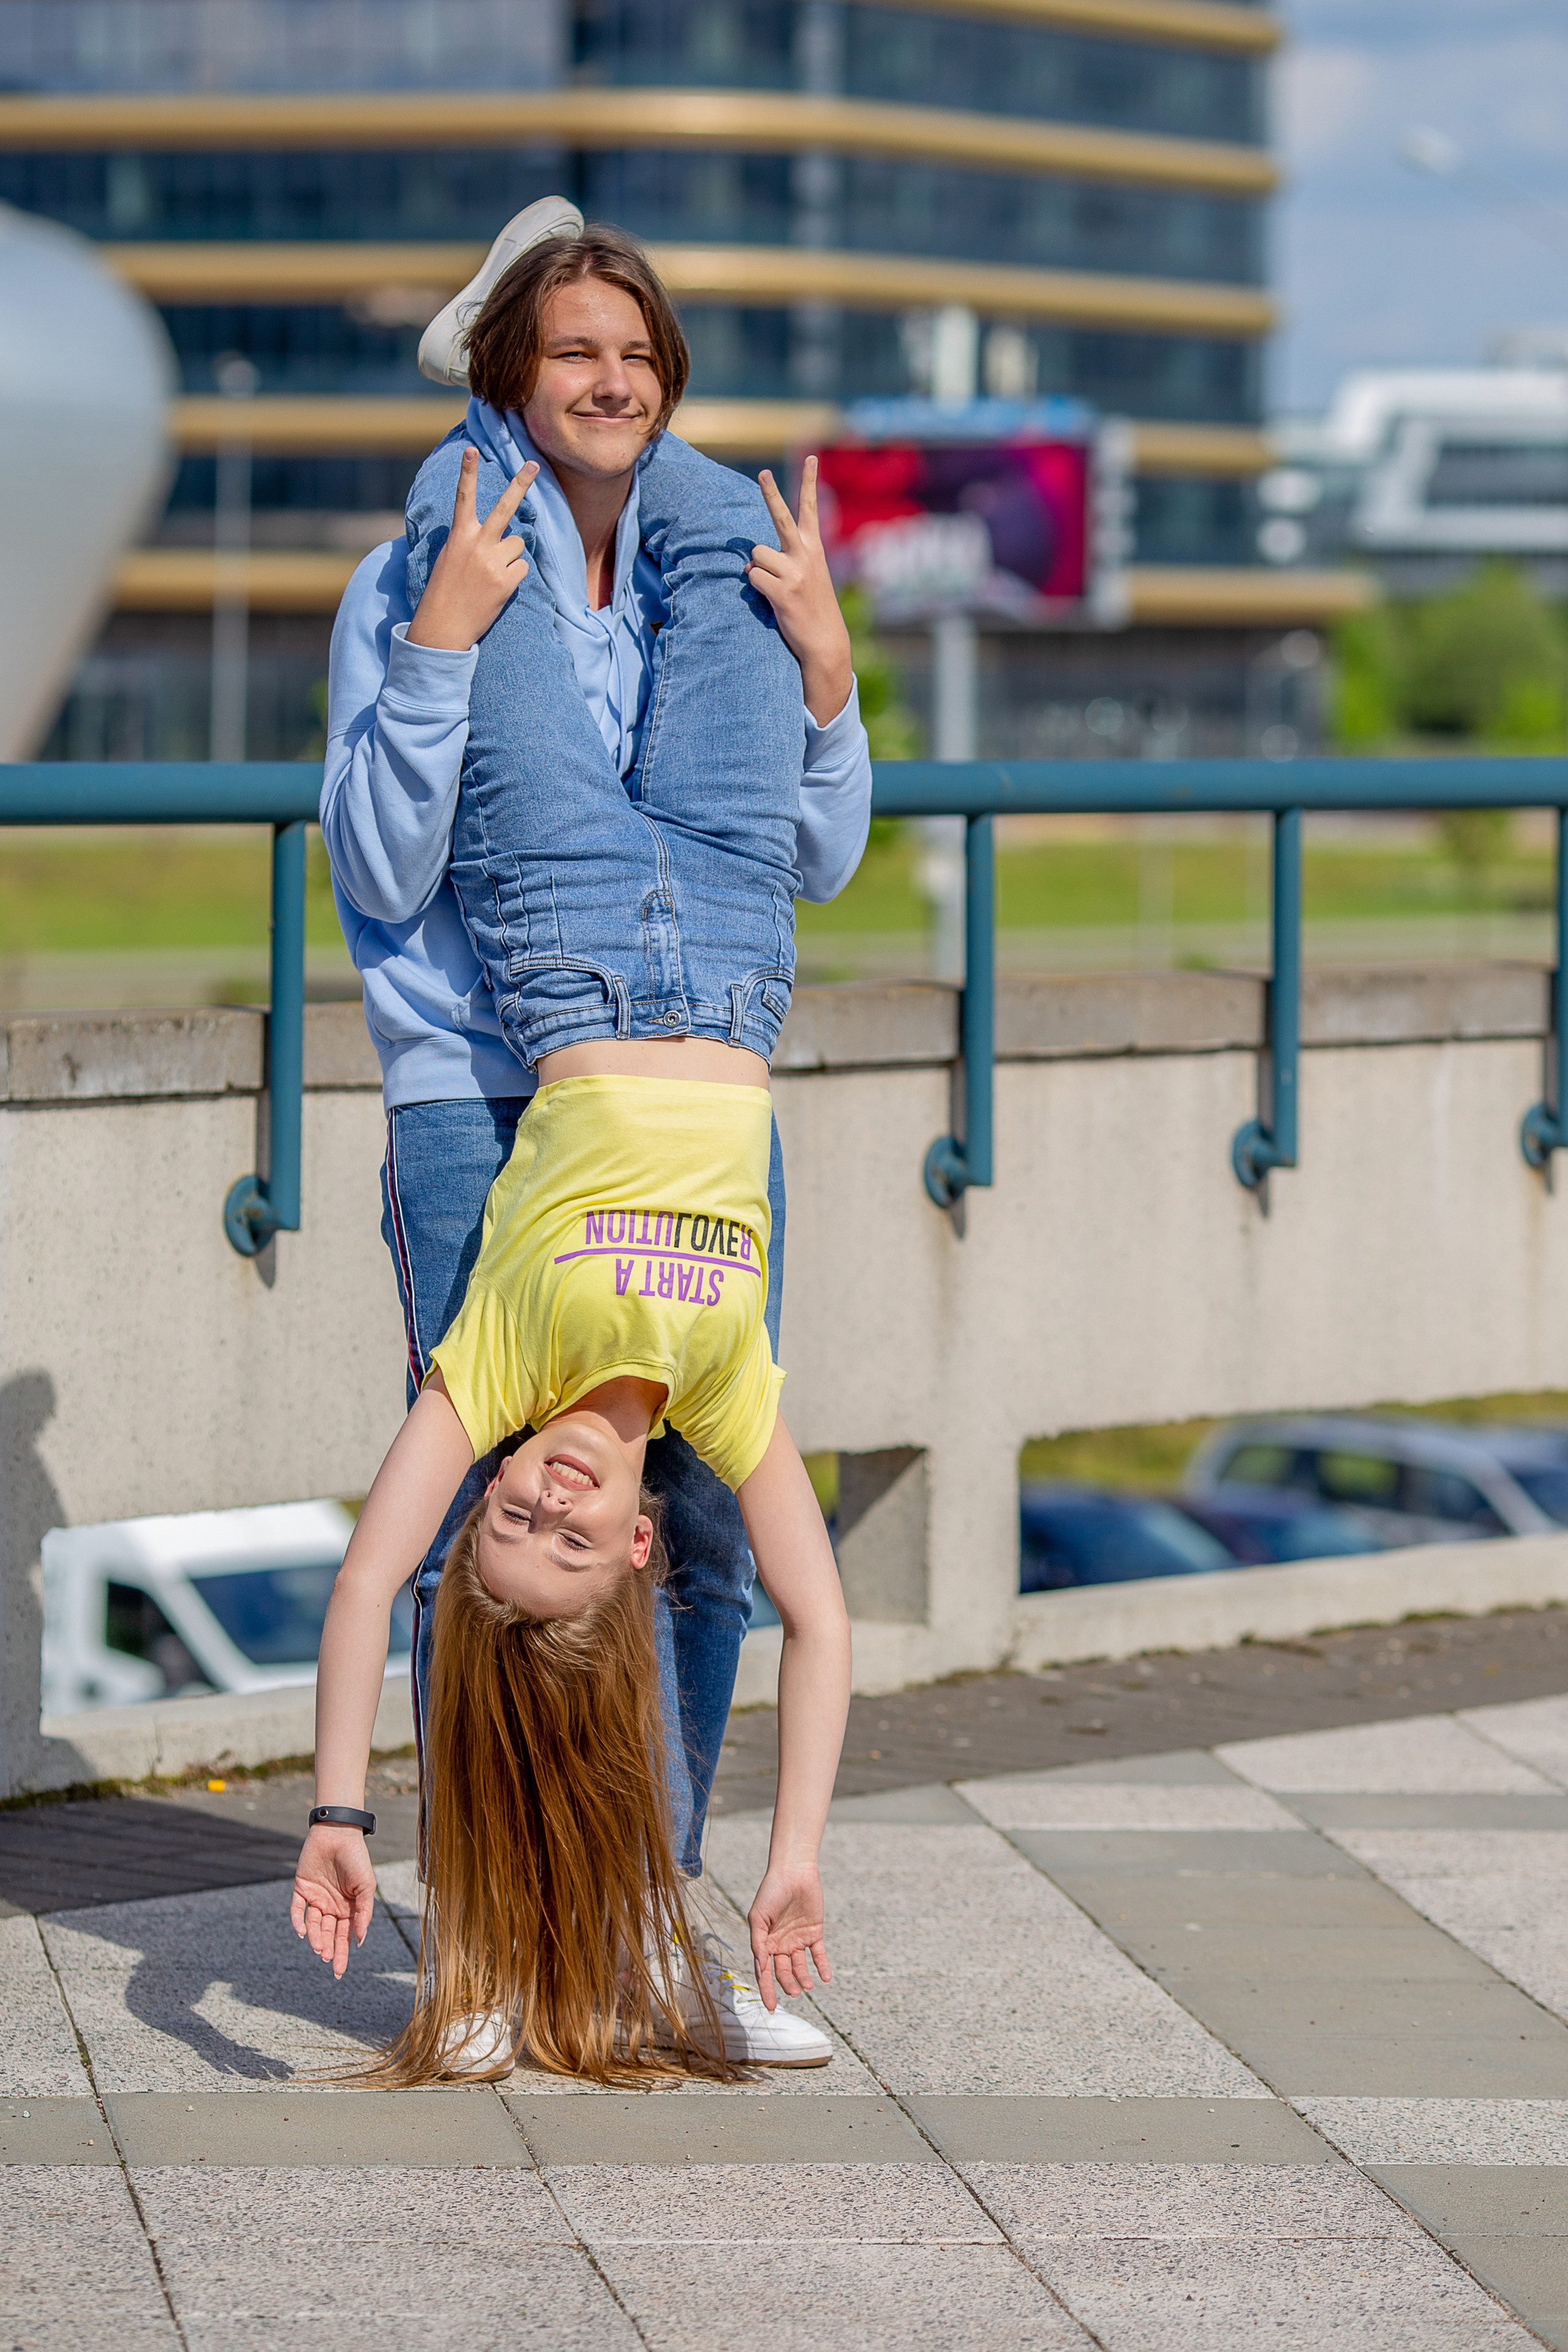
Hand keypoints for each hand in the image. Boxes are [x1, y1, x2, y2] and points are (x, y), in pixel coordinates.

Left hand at [290, 1825, 376, 1978]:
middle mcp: (331, 1906)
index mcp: (348, 1908)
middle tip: (328, 1963)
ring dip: (314, 1937)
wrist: (338, 1833)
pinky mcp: (301, 1889)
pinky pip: (297, 1909)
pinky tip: (301, 1932)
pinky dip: (297, 1921)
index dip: (341, 1954)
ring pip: (312, 1925)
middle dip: (328, 1950)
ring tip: (318, 1948)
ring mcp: (315, 1898)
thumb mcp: (366, 1887)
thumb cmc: (356, 1859)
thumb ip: (364, 1913)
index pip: (343, 1936)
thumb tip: (360, 1941)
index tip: (338, 1972)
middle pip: (327, 1934)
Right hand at [407, 446, 537, 650]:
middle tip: (533, 464)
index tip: (470, 449)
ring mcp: (492, 562)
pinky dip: (515, 576)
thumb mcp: (451, 558)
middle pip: (504, 508)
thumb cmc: (446, 591)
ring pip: (517, 544)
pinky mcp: (506, 582)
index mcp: (458, 536)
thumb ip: (473, 540)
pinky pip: (522, 568)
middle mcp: (477, 544)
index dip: (468, 473)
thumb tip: (507, 535)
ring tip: (491, 574)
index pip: (464, 498)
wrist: (443, 627)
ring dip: (510, 556)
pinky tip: (498, 588)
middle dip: (520, 484)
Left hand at [747, 457, 853, 726]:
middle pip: (781, 517)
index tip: (813, 457)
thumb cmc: (812, 609)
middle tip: (763, 472)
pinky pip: (754, 578)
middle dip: (771, 493)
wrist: (825, 643)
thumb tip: (749, 561)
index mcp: (814, 549)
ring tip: (774, 587)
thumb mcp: (808, 578)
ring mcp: (795, 573)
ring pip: (757, 555)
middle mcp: (806, 555)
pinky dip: (755, 587)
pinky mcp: (782, 593)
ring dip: (758, 569)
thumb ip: (785, 561)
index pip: (811, 509)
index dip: (810, 482)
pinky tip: (770, 599)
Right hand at [748, 1860, 830, 2010]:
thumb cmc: (771, 1892)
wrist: (793, 1871)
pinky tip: (825, 1977)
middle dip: (788, 1985)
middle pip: (784, 1973)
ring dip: (804, 1978)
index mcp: (765, 1943)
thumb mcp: (758, 1917)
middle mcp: (781, 1945)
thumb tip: (760, 1967)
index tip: (771, 2007)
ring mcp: (798, 1940)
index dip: (767, 1990)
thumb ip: (758, 1943)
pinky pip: (819, 1955)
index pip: (764, 1973)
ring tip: (809, 1986)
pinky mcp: (814, 1933)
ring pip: (801, 1967)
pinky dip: (822, 1967)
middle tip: (795, 1993)